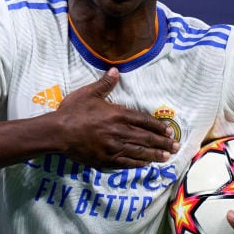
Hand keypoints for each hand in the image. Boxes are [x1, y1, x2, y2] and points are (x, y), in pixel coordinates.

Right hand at [55, 68, 178, 168]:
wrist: (57, 132)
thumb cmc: (72, 111)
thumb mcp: (88, 93)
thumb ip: (105, 83)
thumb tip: (115, 70)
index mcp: (117, 114)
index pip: (144, 121)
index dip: (158, 126)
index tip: (170, 130)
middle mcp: (119, 131)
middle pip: (146, 138)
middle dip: (163, 142)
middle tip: (176, 146)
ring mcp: (113, 147)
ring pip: (139, 151)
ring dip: (155, 154)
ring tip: (167, 157)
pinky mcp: (106, 159)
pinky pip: (126, 162)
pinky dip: (138, 163)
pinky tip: (147, 164)